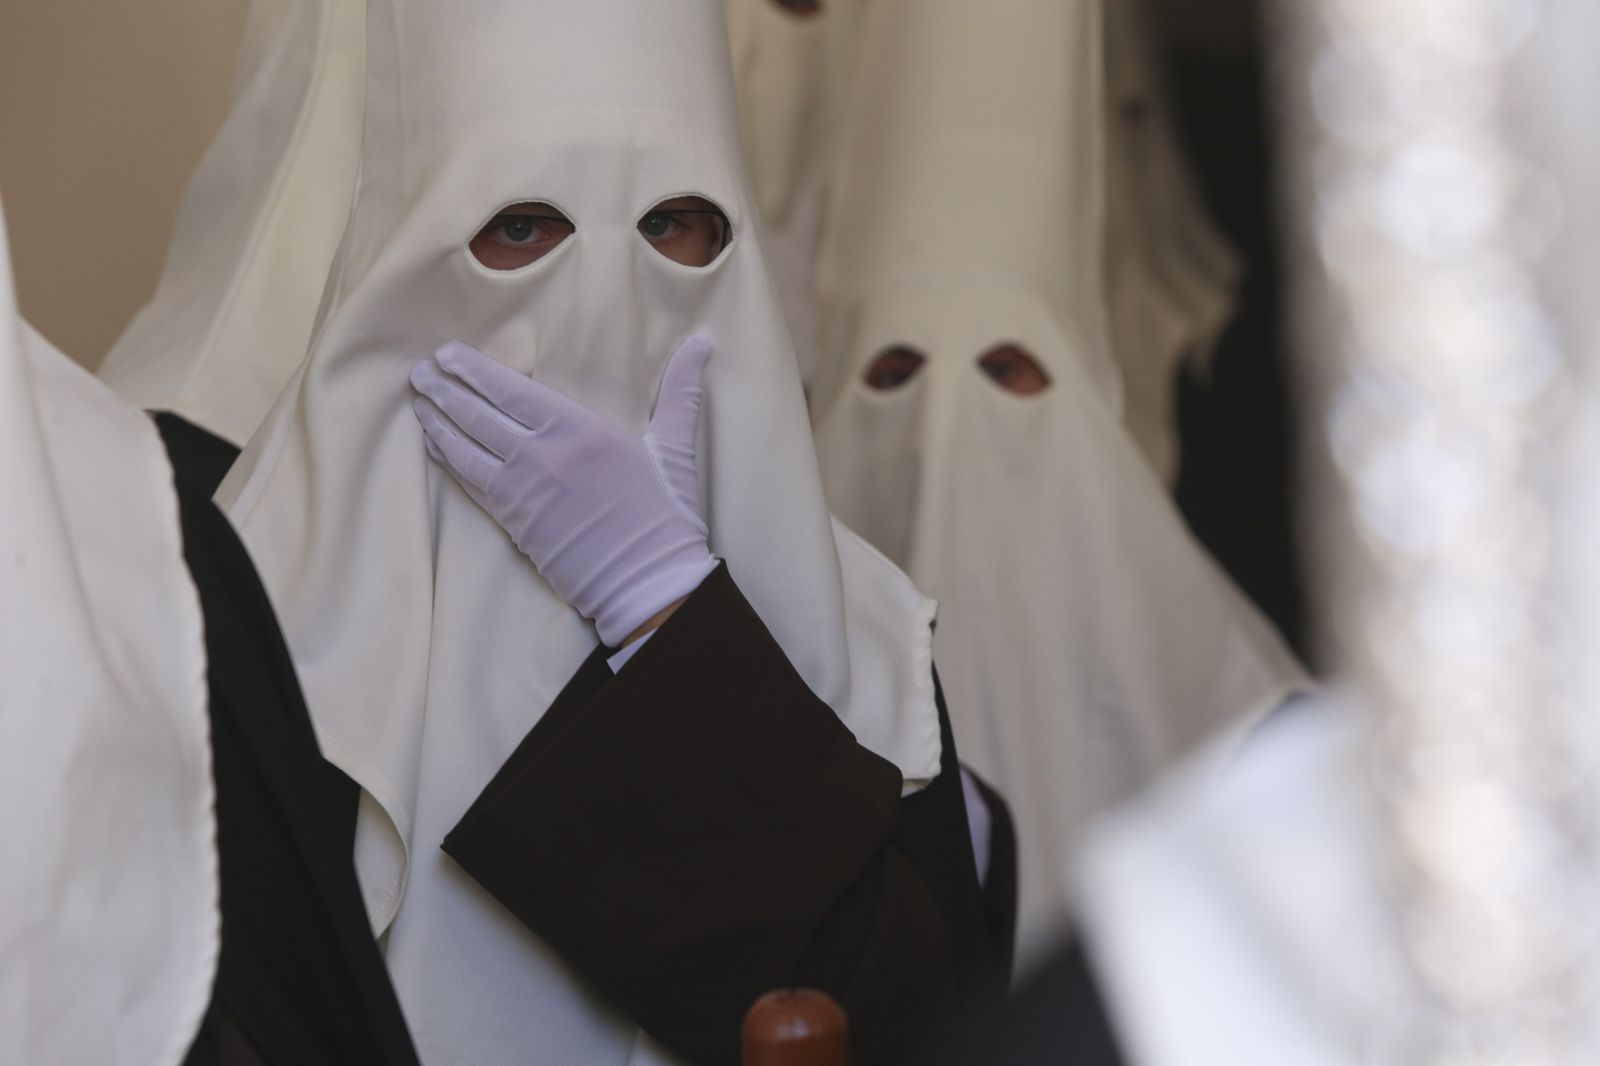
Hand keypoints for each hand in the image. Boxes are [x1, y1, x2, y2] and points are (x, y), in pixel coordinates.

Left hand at [410, 336, 718, 646]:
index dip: (473, 370)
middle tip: (419, 372)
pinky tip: (436, 446)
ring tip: (417, 401)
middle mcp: (541, 456)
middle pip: (477, 415)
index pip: (510, 390)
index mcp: (578, 430)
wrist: (648, 583)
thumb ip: (680, 391)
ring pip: (465, 448)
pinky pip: (470, 483)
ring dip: (437, 422)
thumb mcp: (675, 448)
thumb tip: (703, 342)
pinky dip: (449, 460)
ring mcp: (522, 492)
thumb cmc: (664, 514)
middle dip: (444, 390)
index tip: (447, 354)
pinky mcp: (514, 523)